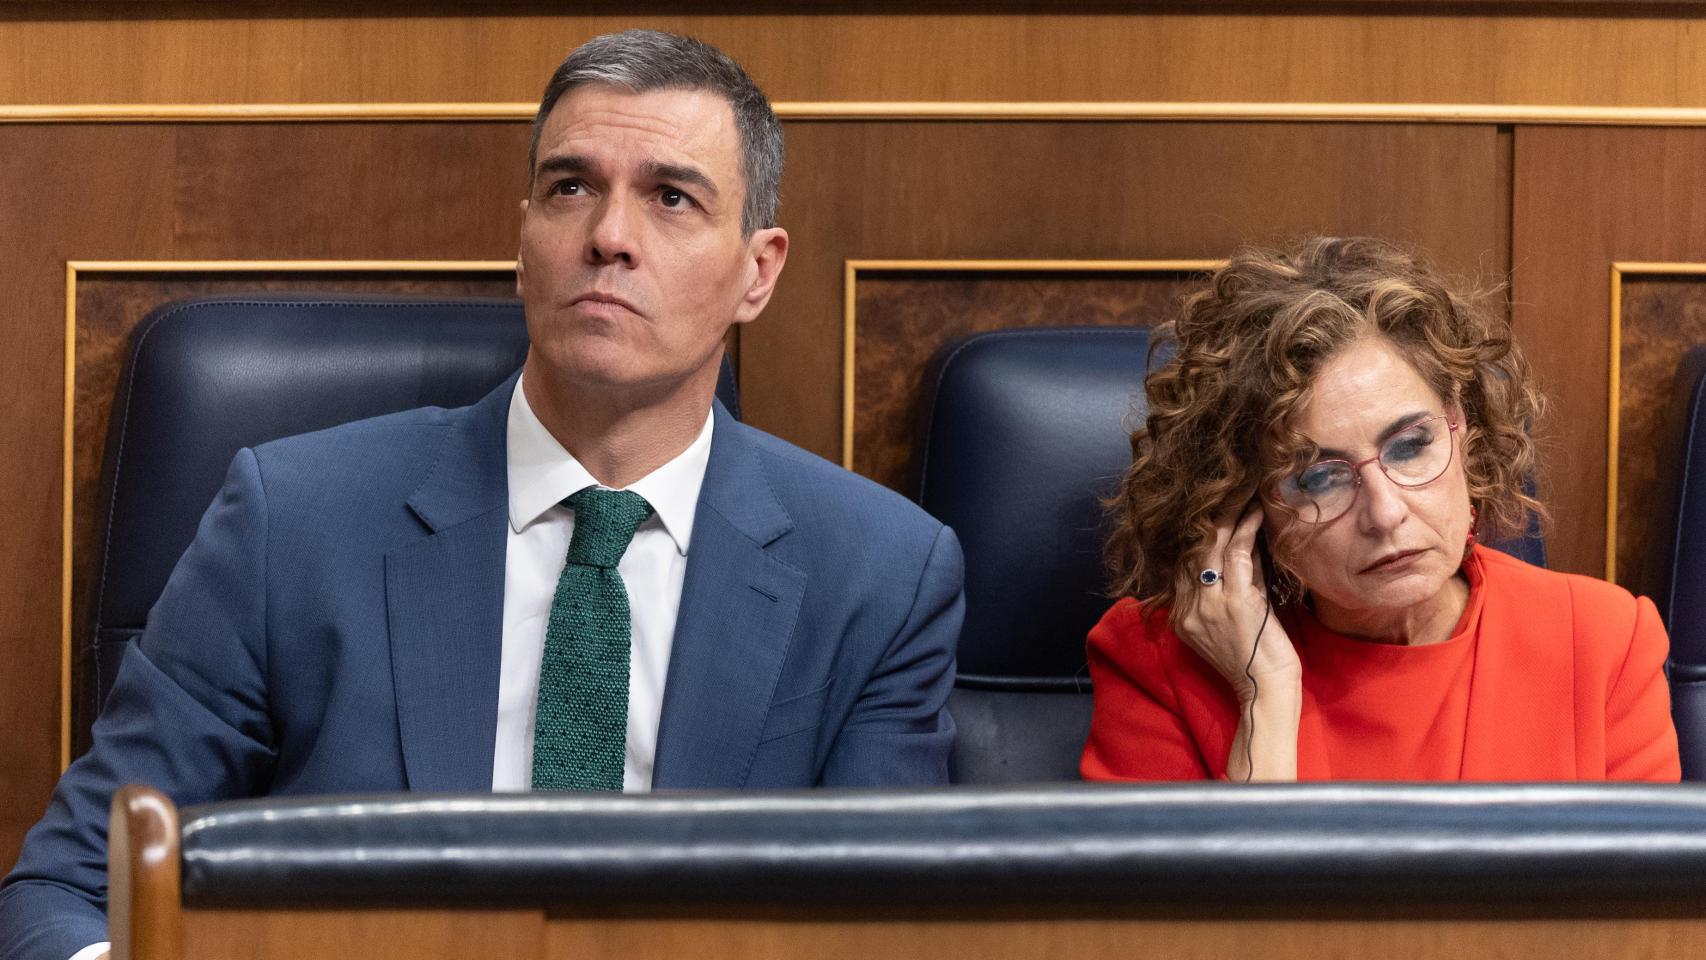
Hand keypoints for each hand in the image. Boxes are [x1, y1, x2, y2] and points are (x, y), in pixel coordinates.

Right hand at [1173, 500, 1301, 780]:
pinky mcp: (1235, 600)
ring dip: (1227, 515)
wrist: (1266, 693)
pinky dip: (1246, 528)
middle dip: (1207, 518)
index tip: (1211, 510)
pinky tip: (1256, 512)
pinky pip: (1236, 552)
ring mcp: (1209, 603)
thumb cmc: (1258, 662)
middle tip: (1223, 491)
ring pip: (1211, 546)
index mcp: (1182, 617)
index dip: (1196, 534)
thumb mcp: (1236, 621)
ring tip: (1241, 492)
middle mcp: (1189, 608)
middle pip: (1191, 549)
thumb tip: (1244, 547)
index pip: (1184, 564)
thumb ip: (1234, 587)